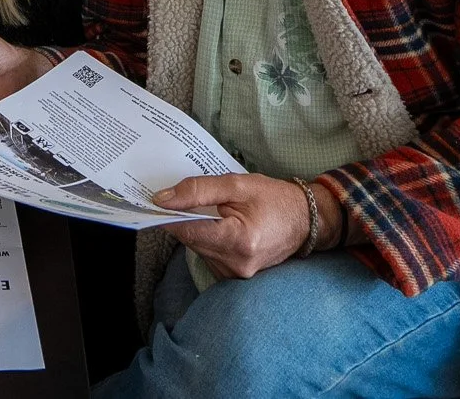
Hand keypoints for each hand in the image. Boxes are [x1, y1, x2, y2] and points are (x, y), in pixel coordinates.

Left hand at [156, 173, 332, 279]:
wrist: (306, 221)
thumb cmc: (274, 199)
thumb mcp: (237, 184)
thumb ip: (198, 190)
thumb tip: (162, 199)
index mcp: (238, 241)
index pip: (186, 230)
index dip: (167, 215)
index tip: (154, 201)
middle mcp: (235, 265)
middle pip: (190, 240)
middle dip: (184, 218)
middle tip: (186, 197)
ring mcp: (235, 274)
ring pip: (197, 248)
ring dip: (197, 229)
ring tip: (214, 210)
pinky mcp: (234, 276)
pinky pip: (208, 254)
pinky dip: (208, 238)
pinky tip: (220, 224)